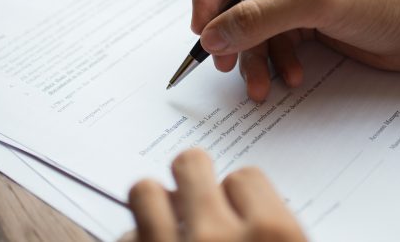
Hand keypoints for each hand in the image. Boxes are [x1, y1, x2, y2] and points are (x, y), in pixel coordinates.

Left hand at [123, 149, 305, 241]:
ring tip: (167, 223)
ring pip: (145, 191)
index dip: (240, 196)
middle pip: (191, 165)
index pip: (245, 178)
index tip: (238, 212)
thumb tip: (254, 210)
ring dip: (155, 204)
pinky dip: (137, 239)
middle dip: (194, 179)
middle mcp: (217, 238)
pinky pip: (125, 235)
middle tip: (196, 200)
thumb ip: (275, 229)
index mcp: (274, 236)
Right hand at [191, 0, 399, 99]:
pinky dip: (274, 62)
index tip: (203, 26)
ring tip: (259, 85)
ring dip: (251, 56)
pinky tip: (291, 77)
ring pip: (247, 24)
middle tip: (223, 61)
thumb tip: (211, 36)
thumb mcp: (319, 0)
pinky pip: (269, 42)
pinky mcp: (300, 20)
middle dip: (227, 31)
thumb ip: (261, 15)